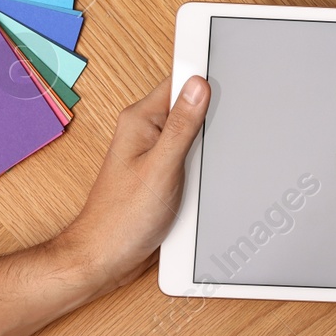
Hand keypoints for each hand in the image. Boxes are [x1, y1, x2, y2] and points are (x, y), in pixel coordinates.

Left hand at [54, 76, 210, 289]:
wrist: (105, 258)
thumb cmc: (121, 220)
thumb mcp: (160, 169)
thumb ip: (182, 126)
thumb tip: (199, 85)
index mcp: (139, 120)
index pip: (180, 81)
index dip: (207, 77)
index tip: (231, 78)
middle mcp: (146, 130)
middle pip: (192, 105)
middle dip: (212, 116)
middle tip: (221, 136)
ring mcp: (155, 150)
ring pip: (196, 131)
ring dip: (209, 145)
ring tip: (207, 166)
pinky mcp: (164, 169)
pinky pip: (194, 153)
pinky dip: (205, 162)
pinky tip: (205, 177)